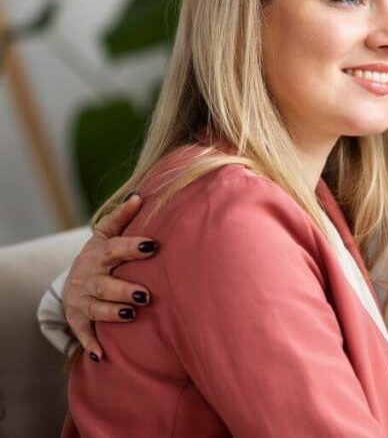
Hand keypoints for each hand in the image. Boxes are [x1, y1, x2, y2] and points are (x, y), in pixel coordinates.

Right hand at [63, 192, 156, 360]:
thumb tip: (139, 195)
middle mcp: (88, 277)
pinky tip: (101, 355)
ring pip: (97, 309)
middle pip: (105, 284)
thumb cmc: (102, 255)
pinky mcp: (78, 319)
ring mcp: (82, 300)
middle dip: (124, 289)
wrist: (74, 280)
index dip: (132, 247)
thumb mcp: (106, 235)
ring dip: (113, 313)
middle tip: (145, 294)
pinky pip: (84, 333)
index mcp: (98, 254)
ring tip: (132, 313)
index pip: (115, 248)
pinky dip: (91, 344)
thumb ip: (122, 217)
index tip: (152, 245)